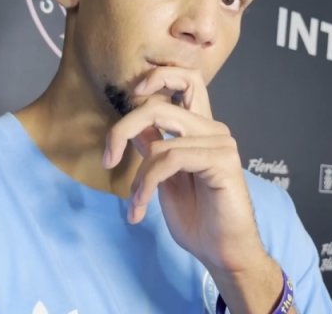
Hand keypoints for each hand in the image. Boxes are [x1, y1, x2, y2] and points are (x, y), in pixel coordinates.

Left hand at [102, 67, 262, 272]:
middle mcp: (213, 129)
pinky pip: (170, 160)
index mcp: (201, 129)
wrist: (224, 254)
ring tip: (135, 204)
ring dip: (138, 178)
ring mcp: (221, 142)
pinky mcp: (223, 160)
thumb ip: (154, 150)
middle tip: (108, 158)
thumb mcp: (165, 179)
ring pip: (161, 142)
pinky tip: (140, 209)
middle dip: (124, 128)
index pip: (187, 80)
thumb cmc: (198, 219)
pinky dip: (147, 185)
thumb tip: (134, 129)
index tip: (131, 94)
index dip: (157, 77)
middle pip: (160, 106)